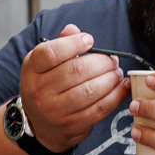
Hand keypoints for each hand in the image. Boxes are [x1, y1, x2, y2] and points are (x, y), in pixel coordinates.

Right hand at [18, 25, 129, 153]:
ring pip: (91, 90)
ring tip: (116, 73)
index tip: (89, 40)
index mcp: (32, 69)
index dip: (74, 43)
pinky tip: (121, 87)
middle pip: (77, 70)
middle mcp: (39, 90)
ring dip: (111, 78)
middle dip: (102, 62)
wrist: (40, 125)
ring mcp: (55, 110)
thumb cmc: (46, 87)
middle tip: (112, 59)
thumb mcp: (44, 64)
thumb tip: (73, 30)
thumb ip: (60, 45)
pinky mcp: (72, 125)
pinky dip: (116, 96)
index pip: (51, 53)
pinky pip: (100, 108)